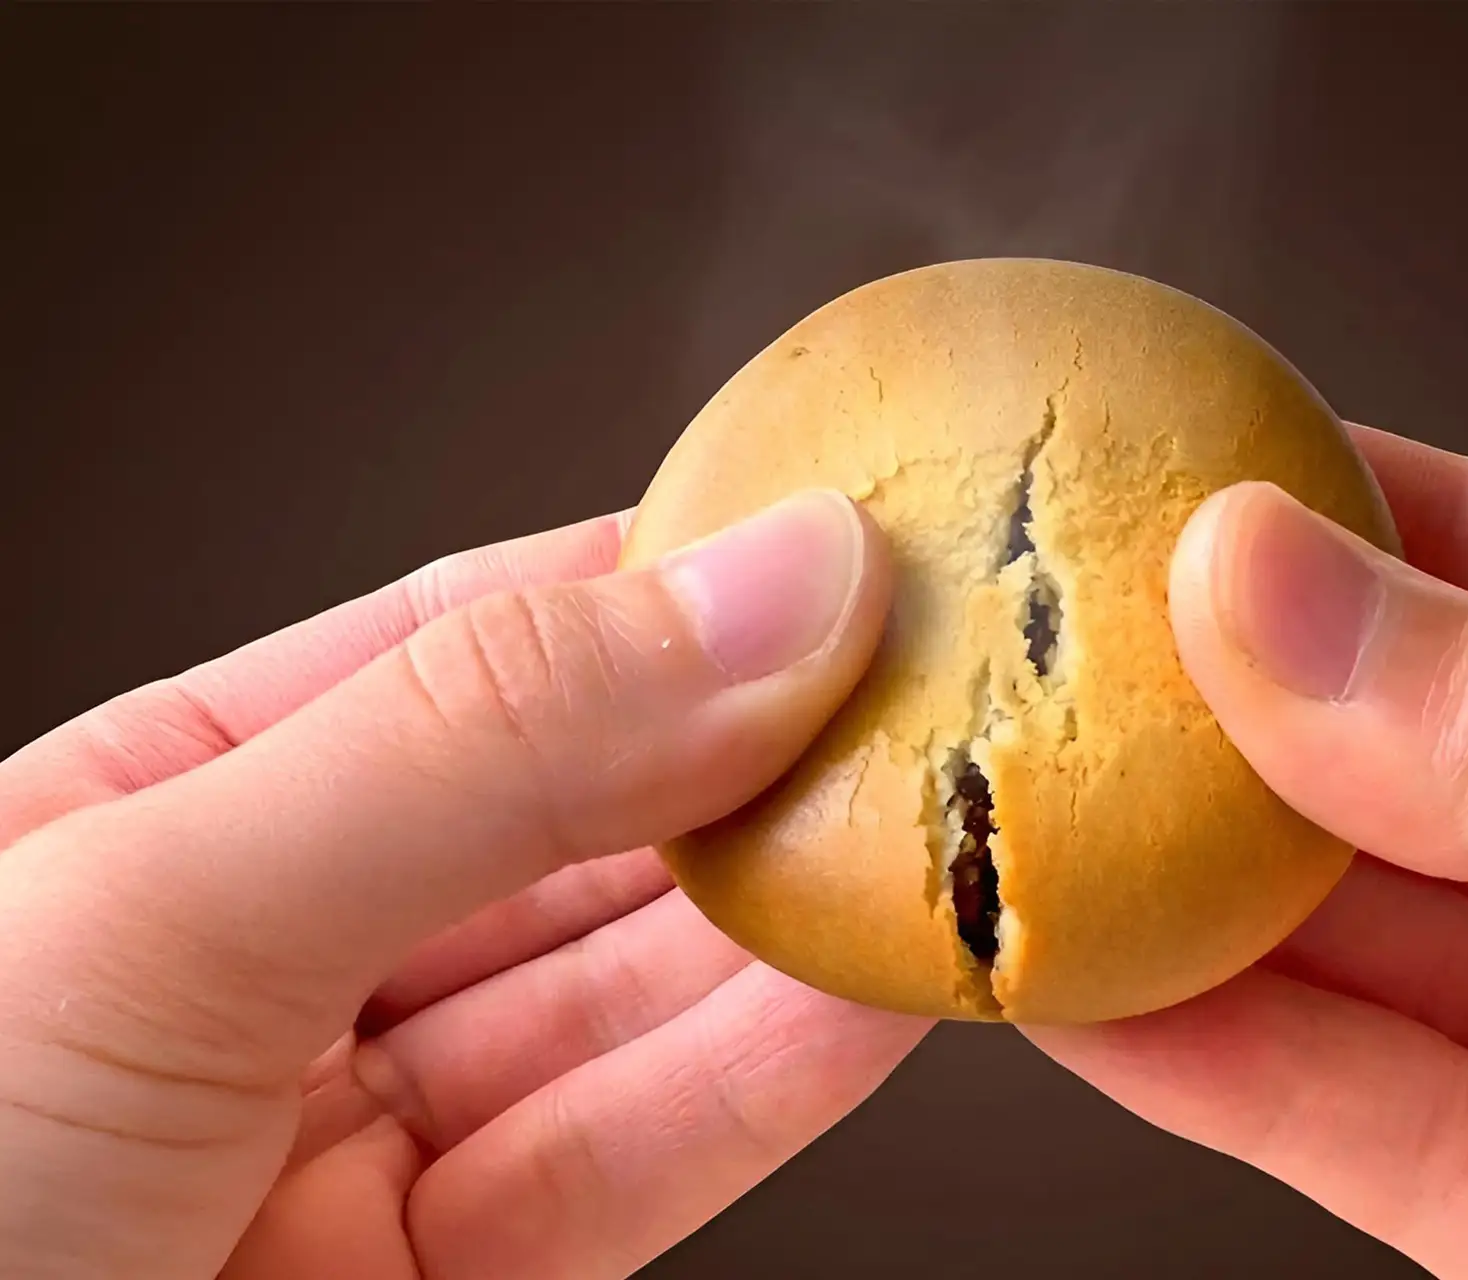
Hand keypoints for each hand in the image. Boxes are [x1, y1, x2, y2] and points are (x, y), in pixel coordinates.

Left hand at [0, 491, 929, 1279]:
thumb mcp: (157, 911)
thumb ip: (469, 747)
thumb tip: (743, 600)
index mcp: (161, 813)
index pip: (456, 650)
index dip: (652, 588)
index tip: (825, 547)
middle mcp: (270, 966)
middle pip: (570, 826)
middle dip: (750, 759)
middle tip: (924, 691)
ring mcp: (356, 1143)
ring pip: (622, 1000)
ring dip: (787, 923)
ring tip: (937, 831)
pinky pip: (624, 1164)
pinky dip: (760, 1081)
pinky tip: (868, 994)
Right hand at [1028, 428, 1467, 1279]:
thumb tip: (1285, 592)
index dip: (1390, 519)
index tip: (1205, 478)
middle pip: (1462, 775)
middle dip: (1258, 718)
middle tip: (1079, 655)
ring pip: (1402, 964)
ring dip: (1212, 903)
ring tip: (1046, 819)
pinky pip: (1394, 1139)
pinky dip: (1236, 1072)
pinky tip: (1111, 995)